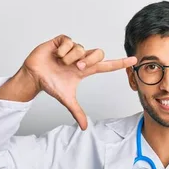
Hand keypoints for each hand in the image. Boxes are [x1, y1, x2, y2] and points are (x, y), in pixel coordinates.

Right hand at [22, 34, 136, 129]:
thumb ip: (77, 112)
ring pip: (81, 48)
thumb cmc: (50, 84)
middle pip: (98, 53)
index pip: (106, 66)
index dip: (119, 64)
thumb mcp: (66, 99)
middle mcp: (81, 58)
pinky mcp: (62, 41)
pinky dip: (62, 50)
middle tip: (77, 67)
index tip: (134, 60)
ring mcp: (72, 48)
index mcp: (85, 70)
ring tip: (60, 63)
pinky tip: (55, 55)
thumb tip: (85, 127)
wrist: (34, 76)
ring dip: (70, 58)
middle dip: (89, 60)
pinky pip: (69, 41)